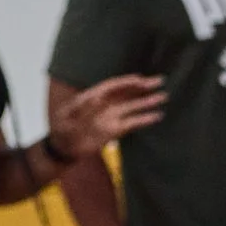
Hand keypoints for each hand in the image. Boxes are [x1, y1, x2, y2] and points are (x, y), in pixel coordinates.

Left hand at [52, 74, 166, 161]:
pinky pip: (133, 123)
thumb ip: (81, 106)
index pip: (113, 86)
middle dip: (143, 87)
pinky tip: (157, 116)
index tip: (140, 79)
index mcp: (93, 96)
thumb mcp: (67, 115)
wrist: (65, 146)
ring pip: (133, 106)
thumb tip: (97, 97)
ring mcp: (112, 117)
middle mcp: (106, 104)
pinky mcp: (116, 130)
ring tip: (163, 96)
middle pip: (127, 93)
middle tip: (160, 81)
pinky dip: (145, 119)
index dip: (126, 82)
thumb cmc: (62, 127)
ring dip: (147, 101)